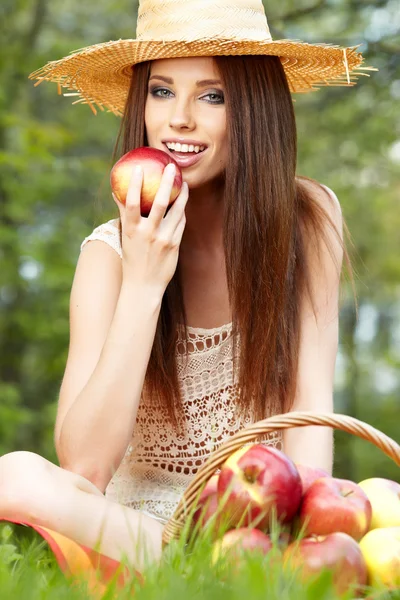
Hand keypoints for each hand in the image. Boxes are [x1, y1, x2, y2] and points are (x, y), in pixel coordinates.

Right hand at [112, 163, 188, 294]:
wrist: (143, 286)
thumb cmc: (132, 258)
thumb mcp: (126, 236)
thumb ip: (124, 214)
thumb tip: (116, 192)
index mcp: (132, 230)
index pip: (131, 203)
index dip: (134, 184)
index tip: (138, 168)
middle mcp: (148, 233)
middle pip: (158, 202)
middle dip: (165, 182)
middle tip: (170, 167)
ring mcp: (163, 239)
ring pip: (176, 211)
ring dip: (181, 194)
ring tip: (184, 183)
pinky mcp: (175, 245)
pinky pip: (180, 223)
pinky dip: (182, 211)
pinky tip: (183, 203)